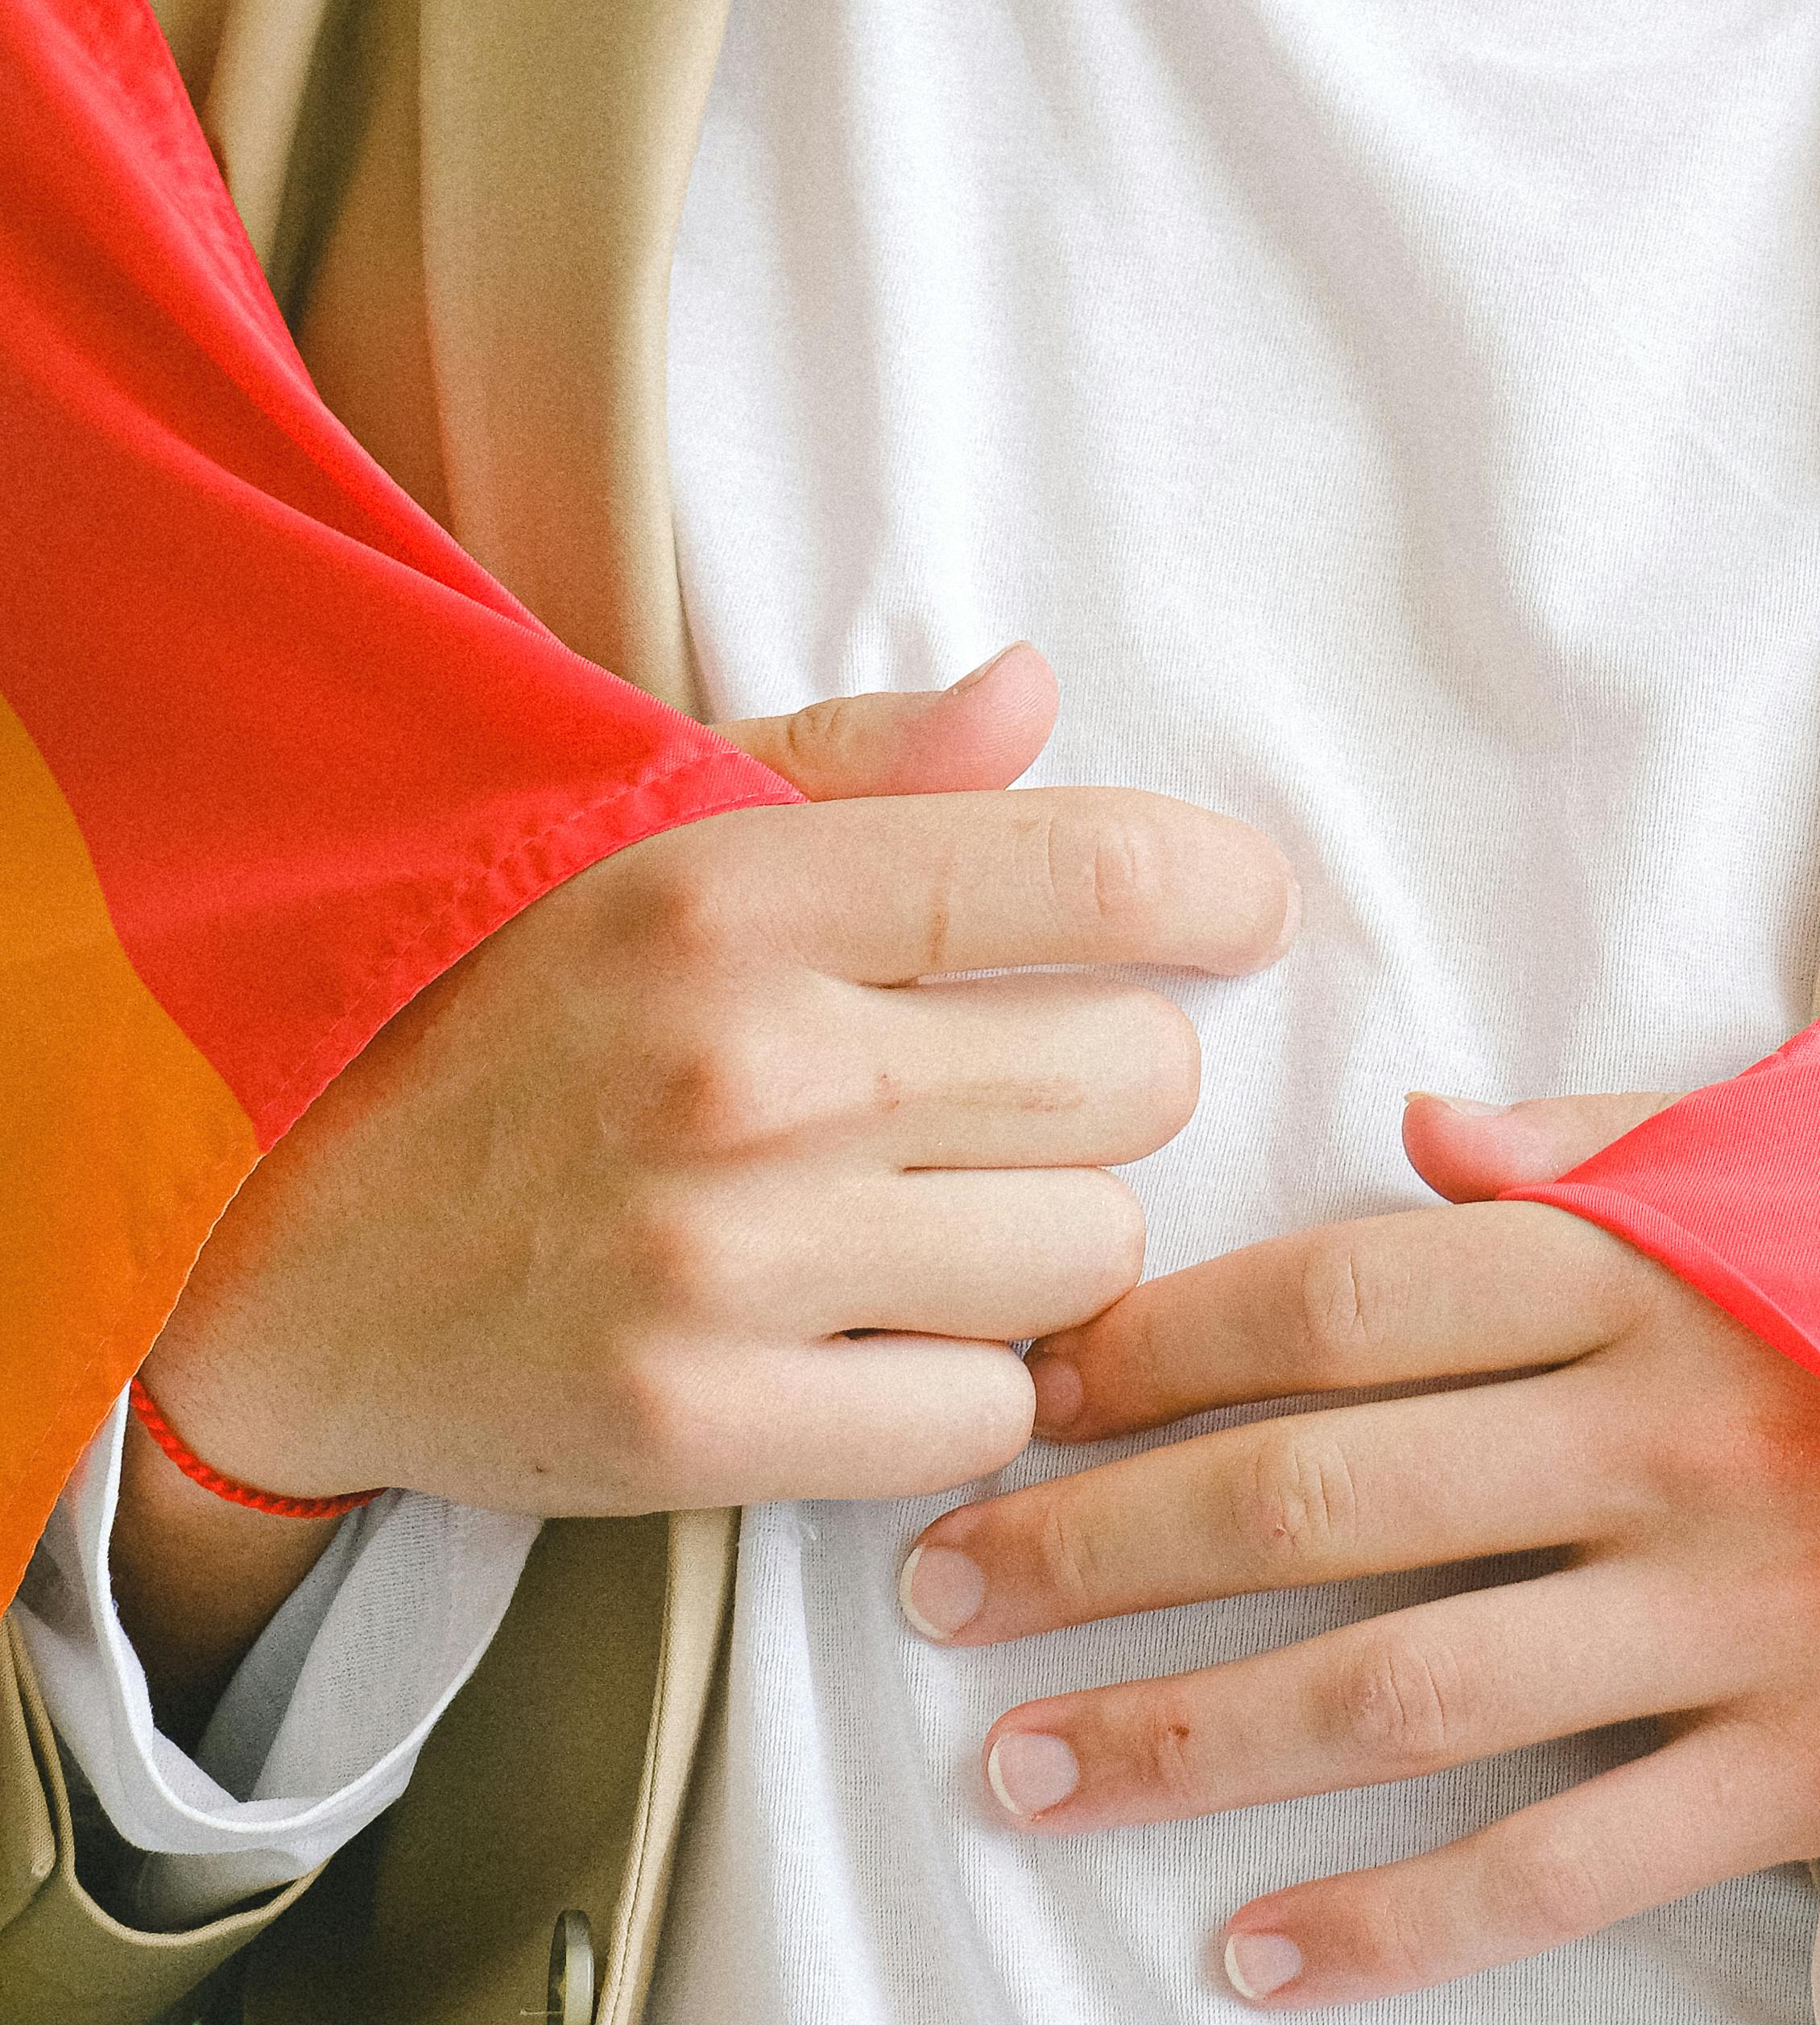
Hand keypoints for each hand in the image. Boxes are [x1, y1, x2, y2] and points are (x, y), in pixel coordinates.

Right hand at [113, 646, 1290, 1721]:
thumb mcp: (654, 833)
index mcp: (744, 894)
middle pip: (1135, 1077)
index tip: (1243, 913)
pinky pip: (983, 1412)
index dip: (1218, 890)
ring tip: (944, 1211)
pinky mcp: (698, 1428)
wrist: (279, 1242)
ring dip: (1053, 1238)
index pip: (1088, 874)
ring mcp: (726, 1259)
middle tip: (1027, 1086)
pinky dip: (967, 1382)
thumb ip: (866, 765)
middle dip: (1118, 1078)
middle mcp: (751, 1068)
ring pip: (1086, 1252)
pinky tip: (888, 1329)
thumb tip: (1037, 690)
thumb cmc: (504, 1006)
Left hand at [901, 1085, 1819, 2005]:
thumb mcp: (1797, 1174)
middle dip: (1104, 1541)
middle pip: (1326, 1491)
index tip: (1016, 1387)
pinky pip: (1558, 1861)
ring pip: (1403, 1684)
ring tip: (1021, 1765)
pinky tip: (1246, 1955)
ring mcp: (1730, 1612)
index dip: (1161, 1342)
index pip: (1349, 1299)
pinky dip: (1390, 1925)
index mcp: (1652, 1274)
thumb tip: (1416, 1119)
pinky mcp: (1798, 1766)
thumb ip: (1600, 1147)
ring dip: (1189, 1731)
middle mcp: (1669, 1436)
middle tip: (941, 1585)